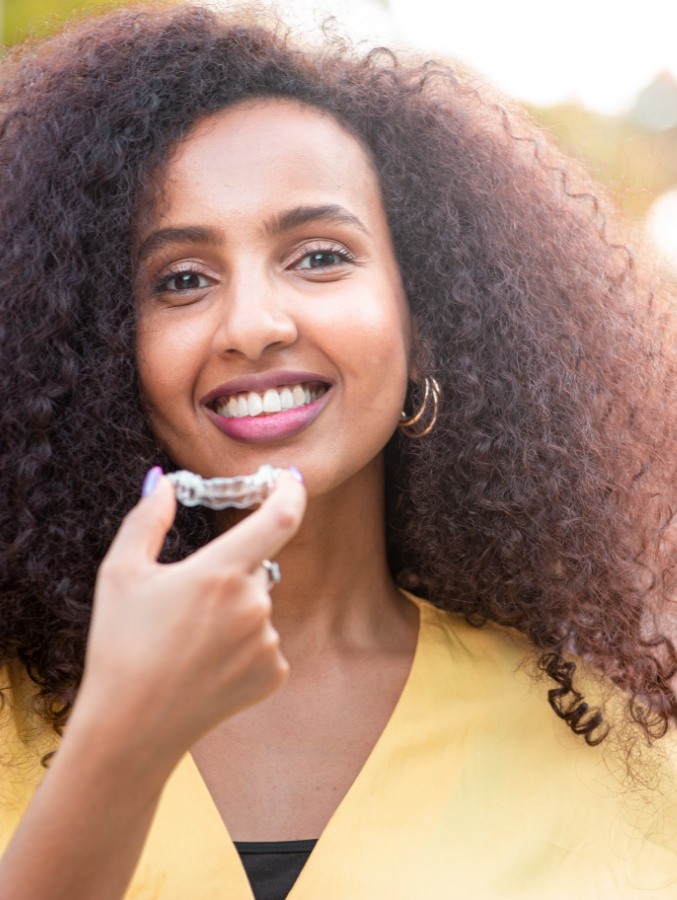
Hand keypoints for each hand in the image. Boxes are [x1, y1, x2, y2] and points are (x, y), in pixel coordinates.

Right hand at [72, 469, 305, 762]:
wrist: (130, 730)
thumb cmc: (119, 645)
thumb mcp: (121, 572)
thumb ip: (148, 518)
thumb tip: (163, 480)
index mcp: (220, 572)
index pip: (280, 517)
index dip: (292, 490)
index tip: (292, 477)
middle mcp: (254, 605)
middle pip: (257, 566)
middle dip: (231, 571)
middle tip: (188, 602)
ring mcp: (268, 643)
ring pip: (259, 606)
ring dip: (235, 611)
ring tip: (189, 643)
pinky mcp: (274, 674)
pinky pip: (265, 642)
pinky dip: (243, 646)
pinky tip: (206, 666)